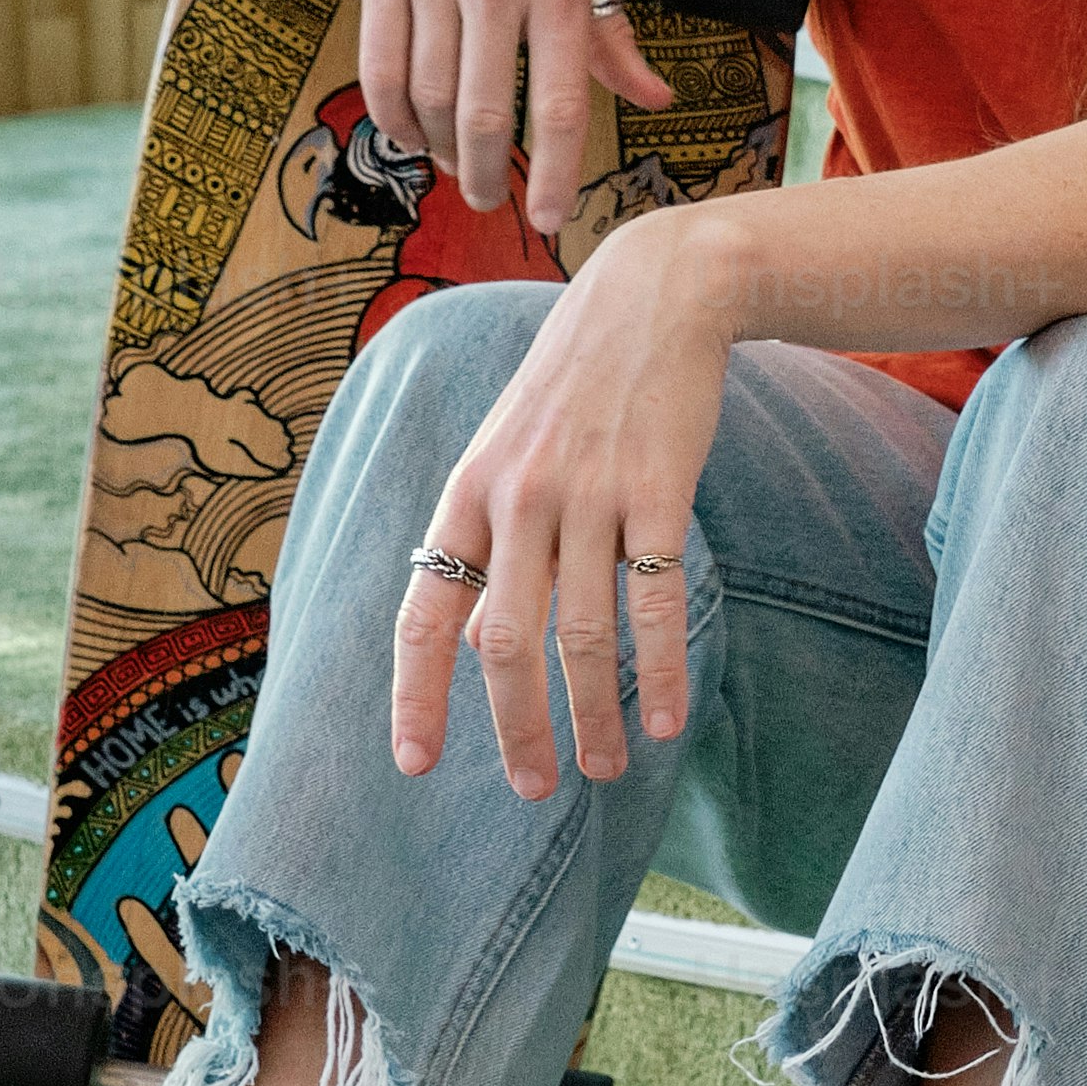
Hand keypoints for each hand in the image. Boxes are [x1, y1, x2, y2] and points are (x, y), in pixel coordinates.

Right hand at [342, 0, 670, 234]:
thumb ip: (612, 26)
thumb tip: (655, 95)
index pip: (560, 101)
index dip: (555, 170)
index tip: (549, 217)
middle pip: (486, 114)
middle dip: (492, 174)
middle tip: (497, 202)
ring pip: (430, 99)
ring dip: (444, 151)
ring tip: (461, 169)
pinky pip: (381, 65)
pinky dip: (394, 114)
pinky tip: (412, 134)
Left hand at [387, 212, 734, 793]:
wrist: (654, 297)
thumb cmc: (577, 387)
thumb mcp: (510, 453)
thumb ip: (494, 544)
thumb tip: (485, 651)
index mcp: (467, 495)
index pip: (425, 612)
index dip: (417, 694)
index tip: (417, 764)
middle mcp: (517, 499)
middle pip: (505, 643)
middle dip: (516, 728)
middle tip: (535, 788)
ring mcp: (589, 494)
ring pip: (581, 633)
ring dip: (594, 715)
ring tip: (610, 767)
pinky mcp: (659, 488)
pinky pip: (656, 599)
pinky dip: (661, 667)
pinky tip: (669, 715)